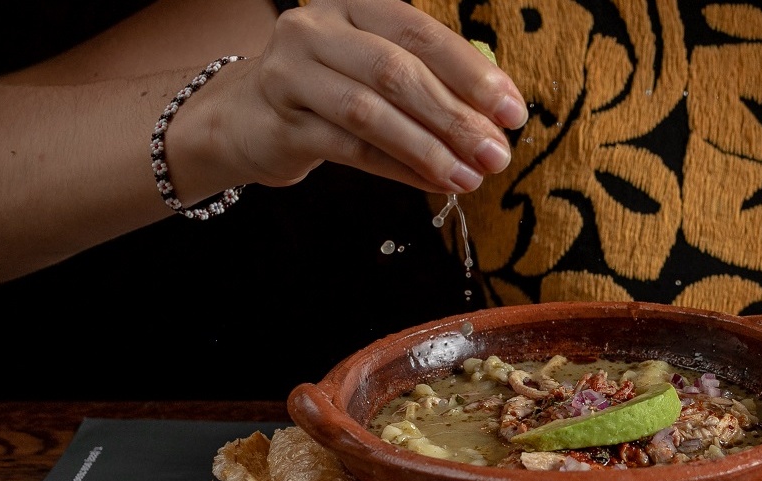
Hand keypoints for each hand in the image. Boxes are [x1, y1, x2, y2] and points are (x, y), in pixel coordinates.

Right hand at [191, 0, 528, 194]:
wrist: (249, 116)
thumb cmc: (331, 89)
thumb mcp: (376, 67)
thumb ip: (429, 81)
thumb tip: (496, 119)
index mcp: (354, 3)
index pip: (420, 33)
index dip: (471, 73)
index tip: (512, 111)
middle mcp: (318, 27)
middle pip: (398, 72)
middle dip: (455, 116)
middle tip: (496, 153)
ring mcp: (292, 73)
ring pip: (371, 112)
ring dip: (429, 148)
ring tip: (470, 176)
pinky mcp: (282, 122)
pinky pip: (351, 149)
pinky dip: (399, 169)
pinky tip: (433, 182)